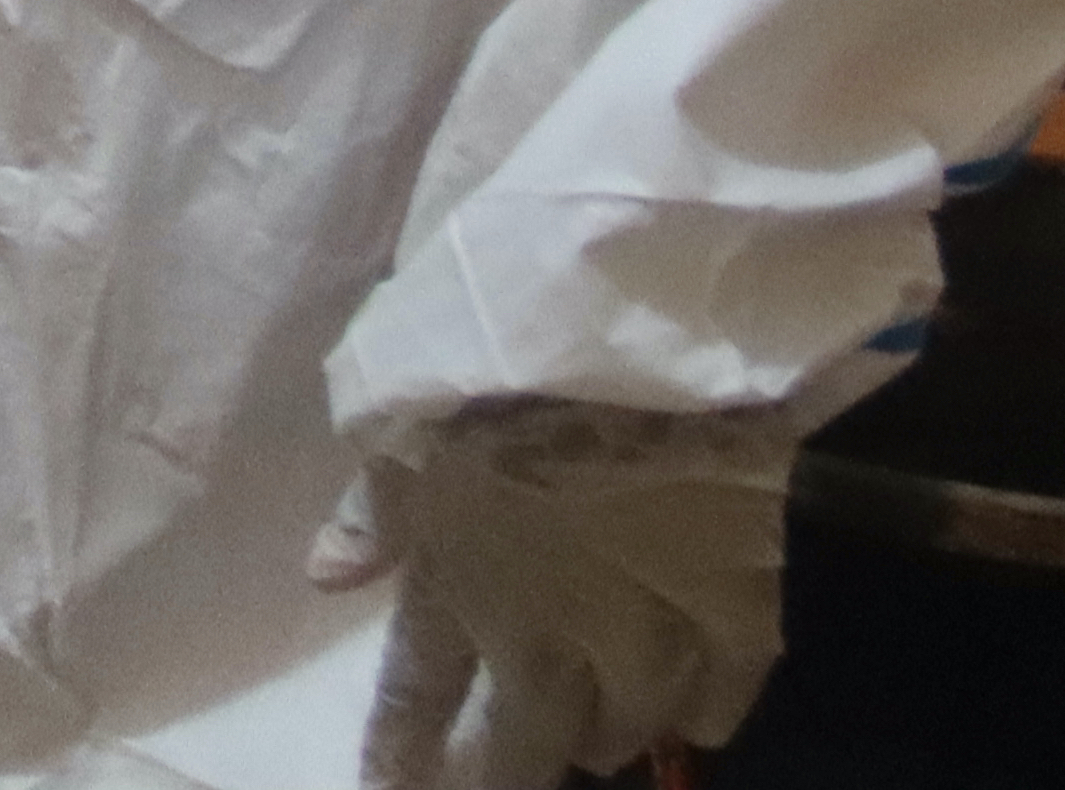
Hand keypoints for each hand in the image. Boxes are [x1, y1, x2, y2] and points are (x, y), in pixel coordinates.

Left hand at [324, 394, 796, 787]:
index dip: (403, 758)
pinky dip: (704, 713)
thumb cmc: (494, 347)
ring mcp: (648, 630)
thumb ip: (372, 509)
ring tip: (592, 745)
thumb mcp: (398, 412)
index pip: (415, 698)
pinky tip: (693, 721)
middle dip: (498, 779)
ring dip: (599, 741)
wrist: (633, 320)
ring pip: (623, 730)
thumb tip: (327, 579)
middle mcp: (548, 632)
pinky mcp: (737, 607)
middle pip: (522, 747)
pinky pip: (725, 695)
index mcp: (453, 580)